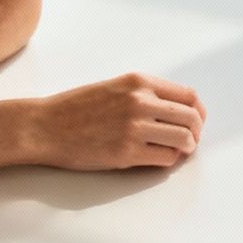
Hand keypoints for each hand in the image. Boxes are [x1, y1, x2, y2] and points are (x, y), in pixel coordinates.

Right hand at [30, 73, 206, 169]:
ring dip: (186, 148)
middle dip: (196, 132)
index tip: (195, 121)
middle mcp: (141, 102)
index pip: (188, 95)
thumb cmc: (75, 108)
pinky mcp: (127, 153)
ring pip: (184, 140)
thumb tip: (175, 110)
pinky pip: (165, 158)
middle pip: (192, 118)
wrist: (45, 126)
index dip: (197, 112)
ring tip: (178, 151)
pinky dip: (168, 160)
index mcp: (139, 82)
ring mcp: (135, 128)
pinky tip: (158, 158)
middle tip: (190, 140)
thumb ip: (143, 93)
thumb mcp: (113, 86)